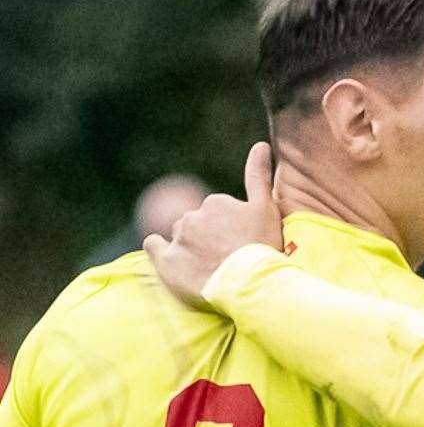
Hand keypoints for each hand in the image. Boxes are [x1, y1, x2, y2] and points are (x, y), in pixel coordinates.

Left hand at [144, 142, 283, 306]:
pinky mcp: (166, 260)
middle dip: (207, 236)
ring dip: (189, 245)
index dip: (229, 228)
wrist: (250, 282)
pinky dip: (159, 248)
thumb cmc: (262, 245)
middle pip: (196, 223)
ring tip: (207, 266)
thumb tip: (260, 144)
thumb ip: (259, 175)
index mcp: (216, 202)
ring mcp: (178, 238)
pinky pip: (153, 245)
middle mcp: (193, 216)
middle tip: (225, 256)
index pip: (216, 212)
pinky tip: (173, 259)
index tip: (239, 242)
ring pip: (179, 235)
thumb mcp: (267, 208)